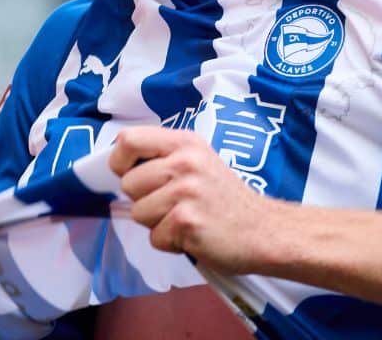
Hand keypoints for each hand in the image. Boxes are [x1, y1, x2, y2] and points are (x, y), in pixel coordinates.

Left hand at [109, 126, 279, 274]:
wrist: (263, 230)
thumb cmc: (224, 199)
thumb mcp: (198, 161)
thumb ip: (163, 157)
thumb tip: (118, 163)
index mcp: (185, 142)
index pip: (128, 140)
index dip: (120, 162)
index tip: (132, 175)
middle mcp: (185, 161)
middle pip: (128, 183)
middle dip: (143, 200)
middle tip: (174, 205)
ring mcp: (186, 190)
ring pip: (138, 212)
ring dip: (157, 224)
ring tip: (186, 219)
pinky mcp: (187, 220)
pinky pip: (154, 237)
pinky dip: (170, 242)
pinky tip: (193, 234)